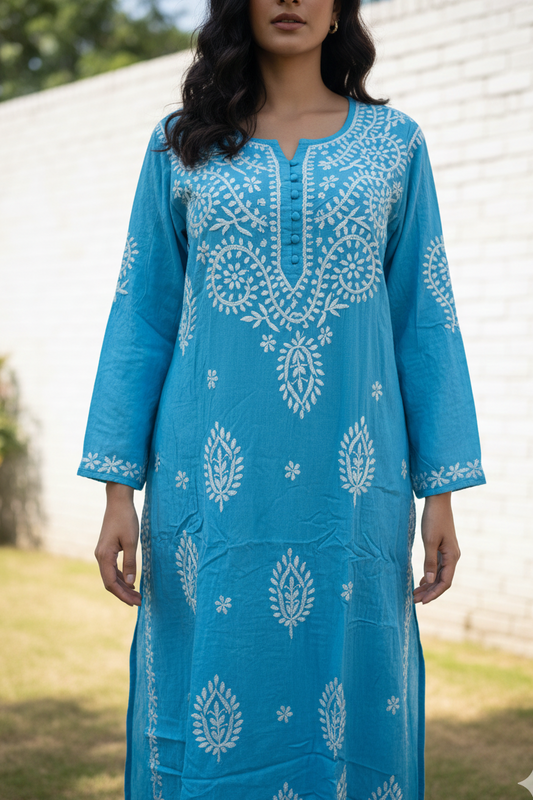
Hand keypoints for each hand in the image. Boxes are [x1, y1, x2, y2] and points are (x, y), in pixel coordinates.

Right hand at [94, 482, 141, 605]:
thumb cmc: (126, 519)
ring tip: (137, 596)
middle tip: (139, 602)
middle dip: (124, 594)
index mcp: (104, 556)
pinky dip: (121, 577)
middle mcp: (100, 556)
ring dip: (123, 586)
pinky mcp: (107, 550)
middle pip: (110, 582)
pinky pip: (112, 568)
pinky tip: (130, 582)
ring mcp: (102, 553)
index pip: (111, 583)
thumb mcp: (132, 542)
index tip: (135, 603)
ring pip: (111, 576)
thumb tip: (130, 583)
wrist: (118, 502)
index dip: (122, 595)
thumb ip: (130, 563)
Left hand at [413, 491, 460, 604]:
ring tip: (415, 593)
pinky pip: (438, 567)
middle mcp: (453, 557)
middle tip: (414, 600)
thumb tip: (429, 581)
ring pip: (439, 574)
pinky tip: (422, 581)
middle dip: (429, 592)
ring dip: (428, 585)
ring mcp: (448, 553)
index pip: (445, 582)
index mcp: (452, 557)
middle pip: (442, 580)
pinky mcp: (443, 548)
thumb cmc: (433, 519)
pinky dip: (430, 575)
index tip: (422, 602)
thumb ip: (429, 561)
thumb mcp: (429, 541)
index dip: (434, 594)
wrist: (438, 501)